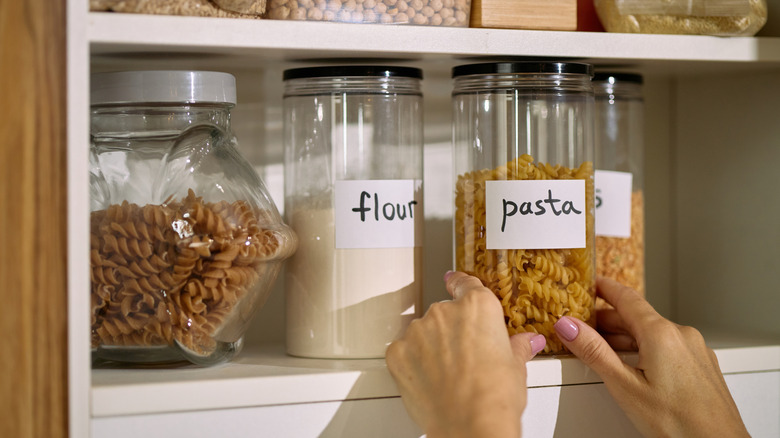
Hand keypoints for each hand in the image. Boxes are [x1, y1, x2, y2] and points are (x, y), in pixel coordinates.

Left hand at [386, 271, 545, 437]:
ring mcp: (417, 331)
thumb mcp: (516, 367)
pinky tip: (429, 381)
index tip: (454, 282)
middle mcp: (444, 312)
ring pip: (422, 333)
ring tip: (448, 375)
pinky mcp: (397, 353)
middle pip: (444, 313)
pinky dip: (413, 363)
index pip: (465, 284)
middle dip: (451, 331)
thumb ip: (517, 346)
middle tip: (465, 358)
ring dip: (431, 347)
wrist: (470, 425)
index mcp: (477, 306)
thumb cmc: (495, 397)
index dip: (460, 284)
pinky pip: (404, 352)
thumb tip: (529, 341)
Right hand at [553, 276, 748, 437]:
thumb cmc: (679, 424)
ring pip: (653, 333)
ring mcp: (695, 350)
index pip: (626, 297)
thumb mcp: (624, 386)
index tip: (590, 283)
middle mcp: (682, 335)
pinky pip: (669, 346)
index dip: (605, 288)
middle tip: (584, 325)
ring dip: (627, 337)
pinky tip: (636, 366)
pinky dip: (646, 349)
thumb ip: (594, 352)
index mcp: (661, 334)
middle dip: (609, 320)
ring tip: (603, 349)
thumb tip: (568, 325)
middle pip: (638, 316)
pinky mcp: (702, 365)